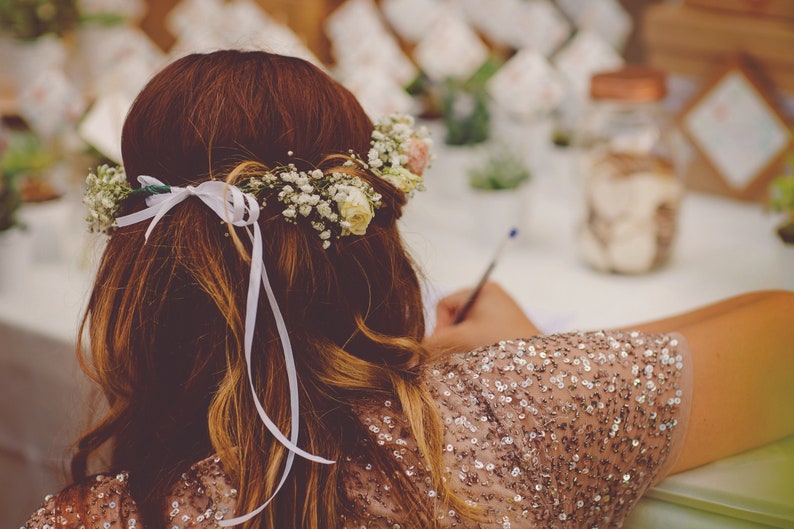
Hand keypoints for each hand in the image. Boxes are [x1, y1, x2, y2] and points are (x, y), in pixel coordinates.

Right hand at [422, 282, 540, 358]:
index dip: (439, 327)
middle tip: (456, 356)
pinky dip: (475, 349)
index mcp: (483, 289)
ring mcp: (501, 313)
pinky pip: (479, 337)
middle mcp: (493, 296)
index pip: (444, 304)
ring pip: (466, 330)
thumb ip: (432, 346)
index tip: (445, 348)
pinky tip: (482, 362)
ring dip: (462, 346)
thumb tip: (407, 356)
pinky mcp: (507, 330)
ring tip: (472, 360)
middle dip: (451, 338)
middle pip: (454, 317)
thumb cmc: (501, 345)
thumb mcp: (462, 341)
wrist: (540, 366)